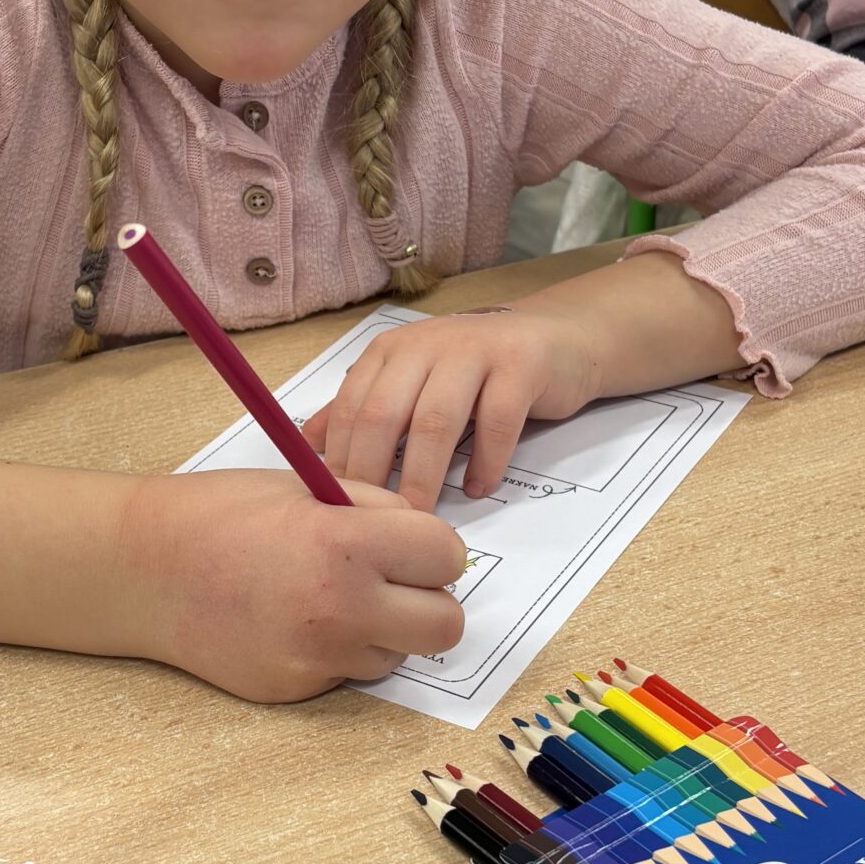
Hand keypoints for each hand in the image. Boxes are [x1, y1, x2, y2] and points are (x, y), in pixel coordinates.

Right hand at [120, 469, 467, 702]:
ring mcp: (318, 656)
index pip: (447, 556)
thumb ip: (373, 510)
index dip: (435, 548)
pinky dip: (340, 651)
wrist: (142, 571)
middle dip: (430, 601)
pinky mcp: (296, 689)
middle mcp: (339, 607)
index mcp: (344, 543)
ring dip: (383, 630)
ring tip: (332, 599)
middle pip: (445, 625)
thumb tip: (425, 538)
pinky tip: (296, 621)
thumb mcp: (305, 488)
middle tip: (396, 582)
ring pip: (399, 655)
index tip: (414, 545)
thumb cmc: (218, 516)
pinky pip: (349, 673)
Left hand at [306, 309, 597, 509]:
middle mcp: (426, 344)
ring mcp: (475, 350)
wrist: (555, 339)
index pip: (352, 409)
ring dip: (424, 475)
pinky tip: (479, 488)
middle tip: (376, 524)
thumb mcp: (413, 382)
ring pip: (436, 420)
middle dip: (375, 475)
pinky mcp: (521, 365)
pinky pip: (498, 420)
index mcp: (391, 352)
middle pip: (385, 414)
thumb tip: (310, 447)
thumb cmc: (477, 373)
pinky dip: (486, 461)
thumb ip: (364, 408)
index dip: (343, 462)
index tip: (341, 510)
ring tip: (421, 517)